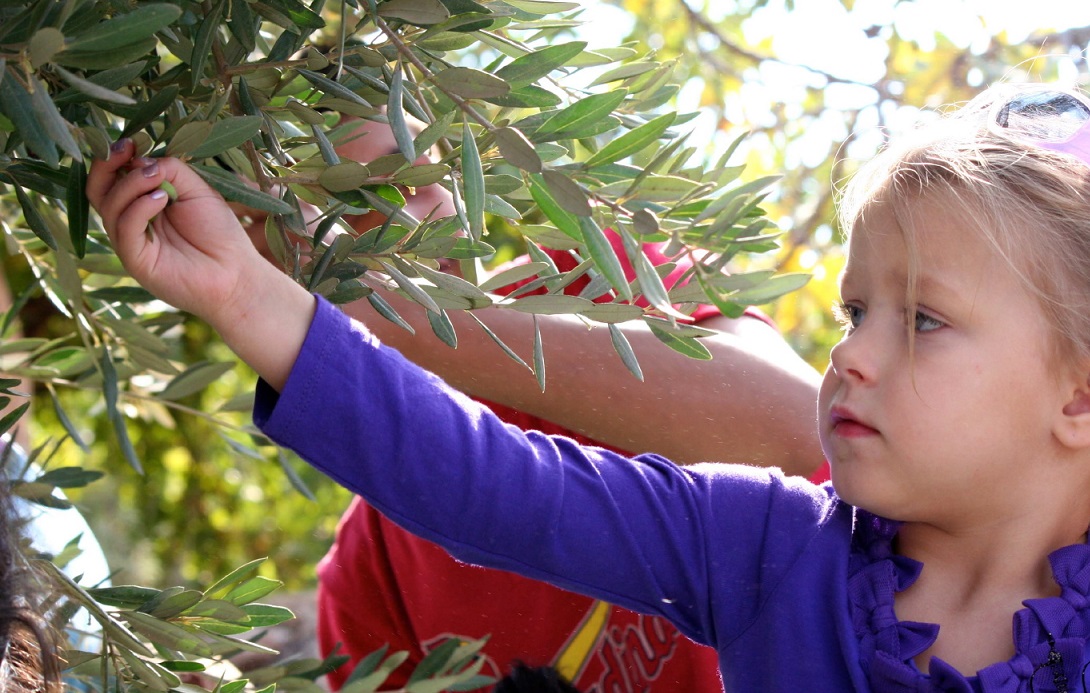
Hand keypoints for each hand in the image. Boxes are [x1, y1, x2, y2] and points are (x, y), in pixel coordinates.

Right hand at [86, 140, 265, 323]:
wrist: (236, 276)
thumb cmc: (220, 234)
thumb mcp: (197, 190)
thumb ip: (171, 170)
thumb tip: (141, 160)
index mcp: (142, 204)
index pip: (113, 177)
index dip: (116, 157)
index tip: (130, 141)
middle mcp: (131, 222)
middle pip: (98, 190)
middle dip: (107, 165)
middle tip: (126, 149)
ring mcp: (131, 242)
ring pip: (111, 206)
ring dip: (132, 184)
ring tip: (157, 176)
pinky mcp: (136, 260)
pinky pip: (125, 228)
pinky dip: (139, 208)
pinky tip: (162, 198)